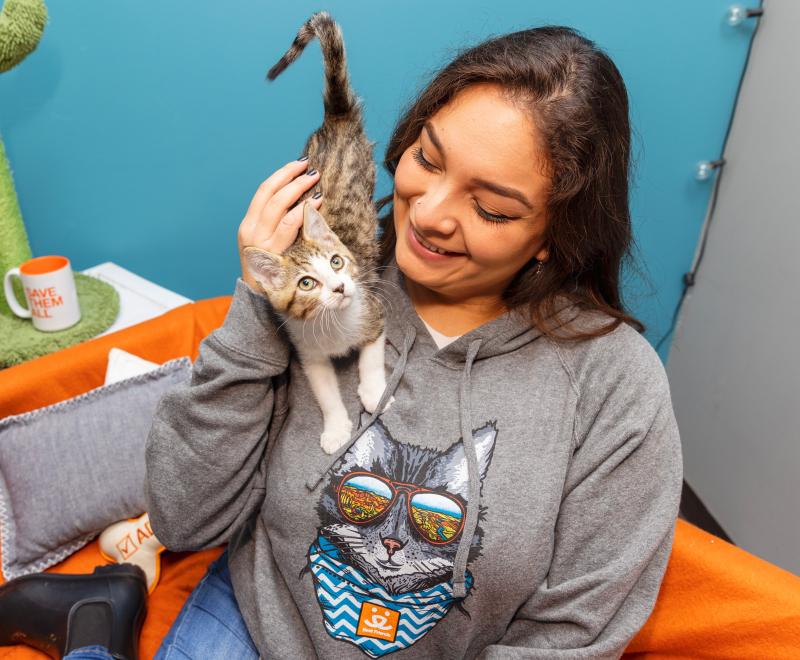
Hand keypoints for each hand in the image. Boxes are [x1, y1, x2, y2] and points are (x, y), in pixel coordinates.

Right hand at [238, 158, 321, 288]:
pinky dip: (302, 212)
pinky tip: (315, 204)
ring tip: (315, 182)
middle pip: (272, 194)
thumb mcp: (265, 244)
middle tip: (311, 170)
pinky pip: (289, 226)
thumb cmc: (268, 272)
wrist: (257, 300)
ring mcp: (261, 241)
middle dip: (292, 178)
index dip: (282, 174)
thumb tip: (298, 200)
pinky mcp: (274, 252)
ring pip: (279, 206)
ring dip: (299, 190)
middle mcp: (251, 230)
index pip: (264, 191)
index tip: (299, 165)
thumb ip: (275, 224)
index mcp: (248, 224)